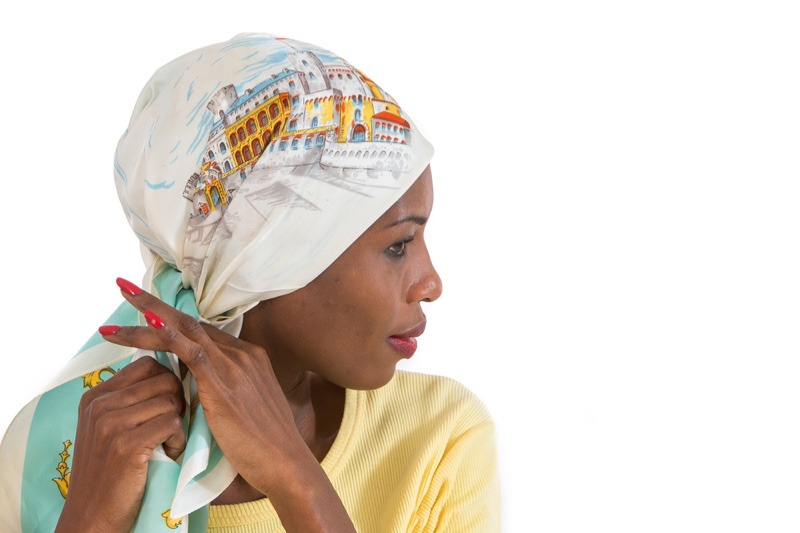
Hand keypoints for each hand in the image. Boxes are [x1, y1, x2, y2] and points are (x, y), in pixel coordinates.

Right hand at [56, 357, 184, 532]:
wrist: (92, 517)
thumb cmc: (110, 472)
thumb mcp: (108, 428)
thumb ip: (129, 399)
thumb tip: (170, 370)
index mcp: (95, 395)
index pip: (147, 364)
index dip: (167, 381)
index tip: (165, 405)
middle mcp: (100, 405)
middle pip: (164, 379)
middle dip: (177, 401)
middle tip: (170, 427)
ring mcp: (111, 424)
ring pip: (171, 400)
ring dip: (178, 424)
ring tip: (166, 444)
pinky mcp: (127, 444)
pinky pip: (172, 423)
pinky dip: (178, 440)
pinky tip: (168, 453)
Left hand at [103, 279, 309, 495]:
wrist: (285, 462)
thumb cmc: (264, 446)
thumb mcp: (242, 409)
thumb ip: (220, 392)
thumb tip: (192, 391)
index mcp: (248, 357)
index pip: (202, 332)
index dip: (172, 321)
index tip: (146, 312)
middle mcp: (242, 354)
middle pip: (190, 322)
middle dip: (155, 305)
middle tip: (125, 289)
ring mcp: (234, 364)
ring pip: (185, 330)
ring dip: (149, 315)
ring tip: (122, 298)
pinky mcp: (224, 381)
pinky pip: (192, 351)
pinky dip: (169, 335)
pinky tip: (149, 324)